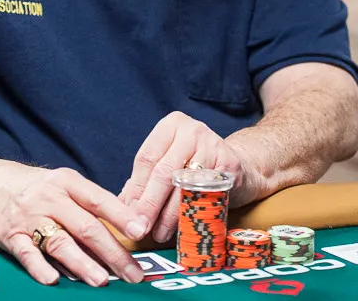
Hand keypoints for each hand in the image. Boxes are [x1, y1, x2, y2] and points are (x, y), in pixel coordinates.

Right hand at [0, 160, 147, 286]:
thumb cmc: (31, 187)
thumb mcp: (60, 185)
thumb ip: (86, 205)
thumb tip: (122, 230)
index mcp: (67, 182)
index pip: (100, 200)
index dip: (122, 215)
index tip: (141, 230)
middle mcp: (50, 198)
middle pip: (86, 226)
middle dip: (112, 252)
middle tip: (132, 273)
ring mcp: (29, 217)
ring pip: (60, 242)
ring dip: (82, 264)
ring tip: (100, 280)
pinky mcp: (10, 235)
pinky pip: (27, 254)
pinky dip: (40, 267)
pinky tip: (54, 280)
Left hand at [118, 112, 255, 243]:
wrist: (237, 166)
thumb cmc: (194, 165)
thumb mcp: (168, 163)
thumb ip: (144, 181)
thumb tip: (120, 206)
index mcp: (171, 125)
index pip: (146, 158)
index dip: (136, 189)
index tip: (127, 214)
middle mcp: (192, 130)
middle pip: (163, 172)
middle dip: (149, 204)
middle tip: (140, 228)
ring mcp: (213, 145)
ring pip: (184, 186)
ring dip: (170, 215)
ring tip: (160, 233)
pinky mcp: (230, 164)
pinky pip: (207, 193)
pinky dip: (193, 212)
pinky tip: (184, 226)